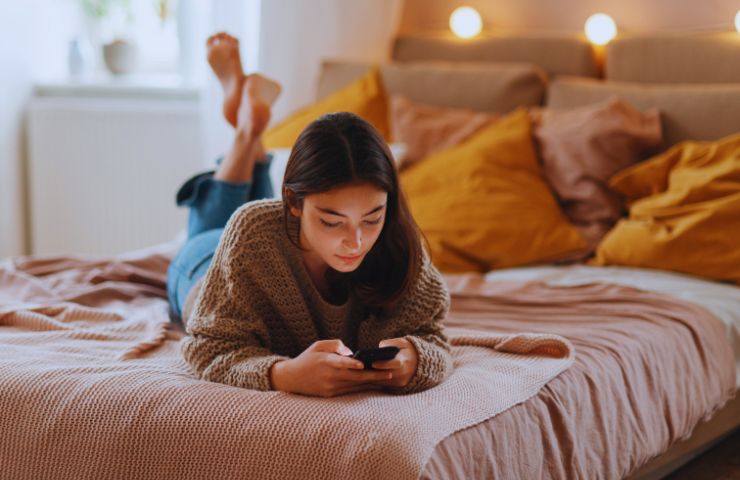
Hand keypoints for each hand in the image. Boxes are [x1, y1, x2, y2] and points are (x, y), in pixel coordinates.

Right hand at [269, 339, 391, 396]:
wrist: (291, 379)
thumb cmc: (307, 358)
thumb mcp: (318, 345)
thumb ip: (335, 345)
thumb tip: (350, 352)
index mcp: (325, 361)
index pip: (341, 363)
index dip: (352, 364)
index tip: (363, 364)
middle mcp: (329, 376)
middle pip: (354, 377)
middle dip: (373, 375)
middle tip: (389, 374)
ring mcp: (330, 387)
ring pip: (355, 385)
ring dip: (371, 383)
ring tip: (386, 379)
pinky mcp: (330, 395)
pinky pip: (350, 391)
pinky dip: (362, 388)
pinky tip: (373, 385)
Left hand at [367, 337, 417, 389]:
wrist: (419, 362)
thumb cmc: (407, 350)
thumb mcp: (401, 342)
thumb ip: (390, 343)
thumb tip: (379, 347)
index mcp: (405, 361)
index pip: (394, 364)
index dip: (383, 364)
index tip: (373, 363)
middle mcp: (403, 373)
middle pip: (386, 374)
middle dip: (374, 372)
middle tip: (362, 369)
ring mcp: (401, 380)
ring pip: (384, 381)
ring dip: (374, 377)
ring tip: (363, 372)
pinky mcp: (399, 385)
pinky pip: (386, 383)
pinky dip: (377, 380)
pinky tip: (369, 375)